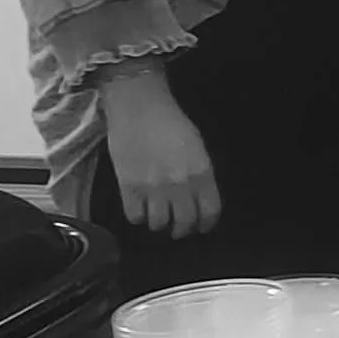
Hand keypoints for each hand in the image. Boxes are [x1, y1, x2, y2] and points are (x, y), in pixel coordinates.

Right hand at [99, 66, 222, 239]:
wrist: (139, 108)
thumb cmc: (171, 122)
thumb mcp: (197, 146)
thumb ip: (200, 173)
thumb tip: (198, 196)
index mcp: (202, 172)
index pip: (210, 211)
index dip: (206, 223)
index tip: (202, 226)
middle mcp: (180, 185)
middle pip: (184, 223)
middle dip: (183, 229)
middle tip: (179, 227)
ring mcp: (153, 189)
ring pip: (159, 224)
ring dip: (160, 223)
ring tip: (158, 215)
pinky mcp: (128, 189)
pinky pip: (135, 217)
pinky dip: (139, 217)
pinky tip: (141, 207)